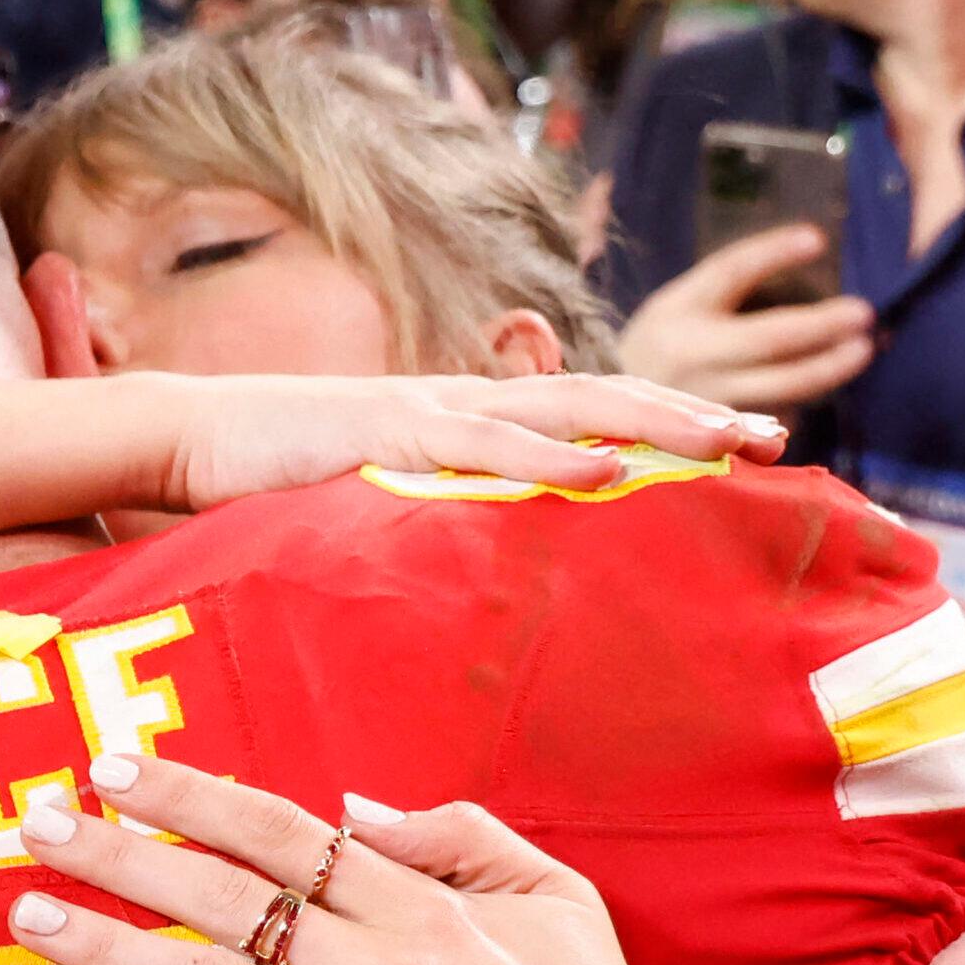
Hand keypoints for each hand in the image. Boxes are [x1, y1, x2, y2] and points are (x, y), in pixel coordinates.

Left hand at [6, 755, 668, 964]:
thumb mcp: (558, 902)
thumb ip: (462, 837)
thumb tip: (356, 809)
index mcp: (422, 905)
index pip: (280, 831)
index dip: (192, 796)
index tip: (117, 767)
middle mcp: (373, 963)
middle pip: (223, 891)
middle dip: (123, 851)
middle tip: (37, 819)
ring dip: (110, 940)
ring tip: (29, 912)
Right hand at [161, 371, 787, 510]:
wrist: (188, 437)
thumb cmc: (272, 478)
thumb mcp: (371, 501)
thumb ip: (430, 517)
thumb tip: (484, 568)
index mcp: (463, 420)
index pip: (581, 412)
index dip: (661, 423)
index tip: (738, 445)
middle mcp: (461, 403)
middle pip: (600, 397)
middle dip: (689, 414)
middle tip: (776, 436)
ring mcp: (428, 410)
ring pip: (565, 406)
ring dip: (653, 421)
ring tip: (728, 440)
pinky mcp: (388, 431)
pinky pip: (487, 444)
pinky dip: (553, 454)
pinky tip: (611, 468)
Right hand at [619, 225, 875, 413]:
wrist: (601, 412)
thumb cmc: (660, 347)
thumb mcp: (680, 305)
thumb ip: (733, 286)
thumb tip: (813, 250)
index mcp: (676, 312)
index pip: (728, 272)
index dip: (772, 253)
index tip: (818, 239)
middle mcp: (690, 356)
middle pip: (767, 339)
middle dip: (820, 325)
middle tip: (862, 313)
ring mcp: (703, 400)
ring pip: (779, 387)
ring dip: (825, 369)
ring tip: (862, 349)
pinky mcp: (714, 438)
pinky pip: (771, 418)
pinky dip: (802, 400)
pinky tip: (824, 382)